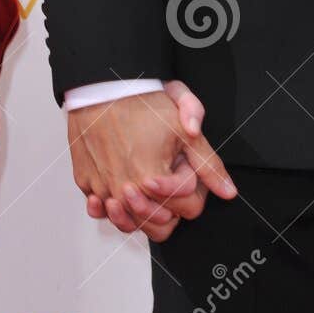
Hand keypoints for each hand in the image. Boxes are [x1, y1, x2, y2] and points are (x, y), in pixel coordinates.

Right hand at [69, 86, 235, 242]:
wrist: (101, 87)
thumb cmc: (138, 102)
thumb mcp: (184, 129)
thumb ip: (208, 164)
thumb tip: (227, 190)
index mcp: (152, 181)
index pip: (188, 209)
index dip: (192, 186)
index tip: (181, 166)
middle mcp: (125, 192)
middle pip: (161, 224)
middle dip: (170, 204)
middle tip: (166, 175)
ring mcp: (103, 190)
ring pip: (130, 224)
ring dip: (142, 211)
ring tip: (146, 187)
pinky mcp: (86, 184)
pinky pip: (101, 210)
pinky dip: (111, 205)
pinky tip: (119, 189)